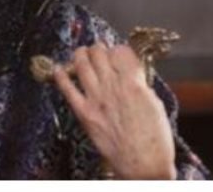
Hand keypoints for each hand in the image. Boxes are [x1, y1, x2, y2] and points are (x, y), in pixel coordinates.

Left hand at [54, 42, 175, 179]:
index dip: (120, 49)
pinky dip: (61, 77)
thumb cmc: (155, 139)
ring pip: (81, 65)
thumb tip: (131, 74)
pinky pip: (67, 90)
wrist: (143, 165)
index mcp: (133, 84)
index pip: (121, 51)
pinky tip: (58, 69)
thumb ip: (140, 85)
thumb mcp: (154, 104)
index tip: (119, 53)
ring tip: (81, 52)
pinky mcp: (84, 113)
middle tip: (99, 50)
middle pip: (99, 54)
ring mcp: (95, 99)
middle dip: (99, 49)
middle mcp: (112, 88)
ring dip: (80, 55)